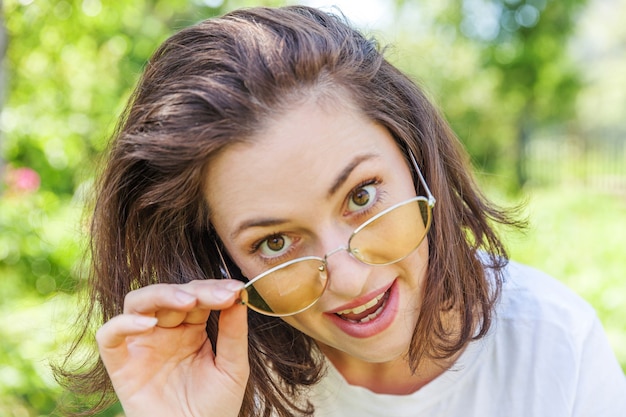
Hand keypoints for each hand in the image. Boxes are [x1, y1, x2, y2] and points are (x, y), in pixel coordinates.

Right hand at [96, 279, 247, 416]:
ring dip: (163, 295)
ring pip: (138, 302)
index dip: (215, 289)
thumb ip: (234, 333)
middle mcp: (164, 331)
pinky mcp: (120, 365)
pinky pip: (109, 335)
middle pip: (170, 294)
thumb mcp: (233, 368)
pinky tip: (150, 324)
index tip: (237, 290)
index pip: (198, 296)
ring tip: (189, 302)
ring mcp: (142, 345)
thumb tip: (240, 295)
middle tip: (221, 295)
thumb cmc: (215, 408)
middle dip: (196, 290)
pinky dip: (123, 324)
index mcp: (191, 328)